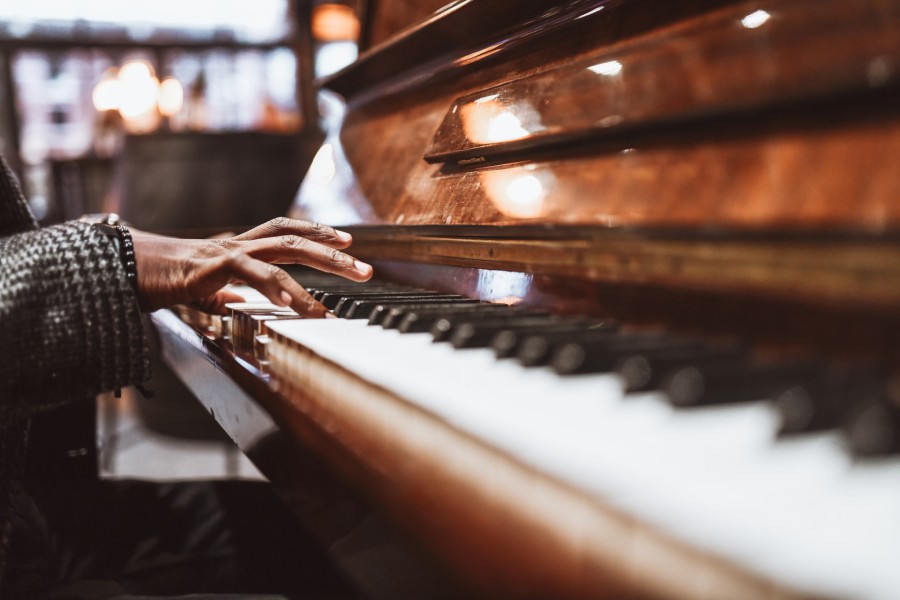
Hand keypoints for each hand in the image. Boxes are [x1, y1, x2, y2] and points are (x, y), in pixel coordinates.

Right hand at [130, 217, 372, 316]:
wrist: (127, 269)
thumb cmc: (165, 279)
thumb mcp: (205, 290)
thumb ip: (227, 294)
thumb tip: (240, 304)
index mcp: (240, 249)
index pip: (286, 232)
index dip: (317, 234)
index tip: (347, 243)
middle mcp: (240, 244)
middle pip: (296, 238)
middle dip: (333, 252)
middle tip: (366, 268)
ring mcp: (229, 251)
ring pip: (284, 249)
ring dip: (321, 265)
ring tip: (349, 281)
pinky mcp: (215, 266)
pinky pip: (255, 274)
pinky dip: (281, 288)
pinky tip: (300, 305)